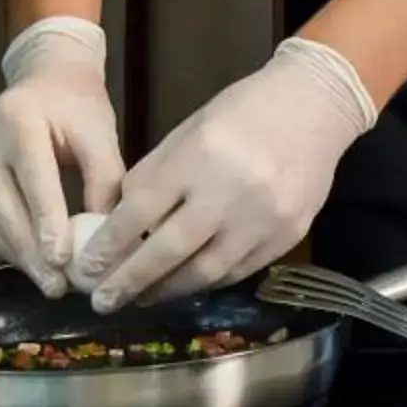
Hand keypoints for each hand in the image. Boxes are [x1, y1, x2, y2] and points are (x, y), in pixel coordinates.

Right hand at [0, 17, 126, 294]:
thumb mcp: (100, 134)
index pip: (32, 177)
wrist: (44, 78)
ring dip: (20, 256)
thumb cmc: (78, 106)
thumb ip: (104, 180)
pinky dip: (10, 245)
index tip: (62, 260)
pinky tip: (34, 262)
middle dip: (32, 252)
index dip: (46, 221)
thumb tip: (103, 238)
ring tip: (50, 283)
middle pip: (4, 206)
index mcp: (18, 118)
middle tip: (59, 286)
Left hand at [76, 37, 376, 310]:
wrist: (318, 105)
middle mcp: (232, 192)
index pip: (143, 211)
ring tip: (141, 298)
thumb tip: (119, 222)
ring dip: (167, 290)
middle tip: (103, 301)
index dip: (111, 244)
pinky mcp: (287, 237)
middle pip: (169, 251)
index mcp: (201, 156)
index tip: (88, 267)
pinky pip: (238, 272)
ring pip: (205, 272)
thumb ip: (156, 175)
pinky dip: (206, 281)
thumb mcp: (190, 129)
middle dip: (130, 281)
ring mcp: (264, 219)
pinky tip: (185, 283)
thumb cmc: (245, 111)